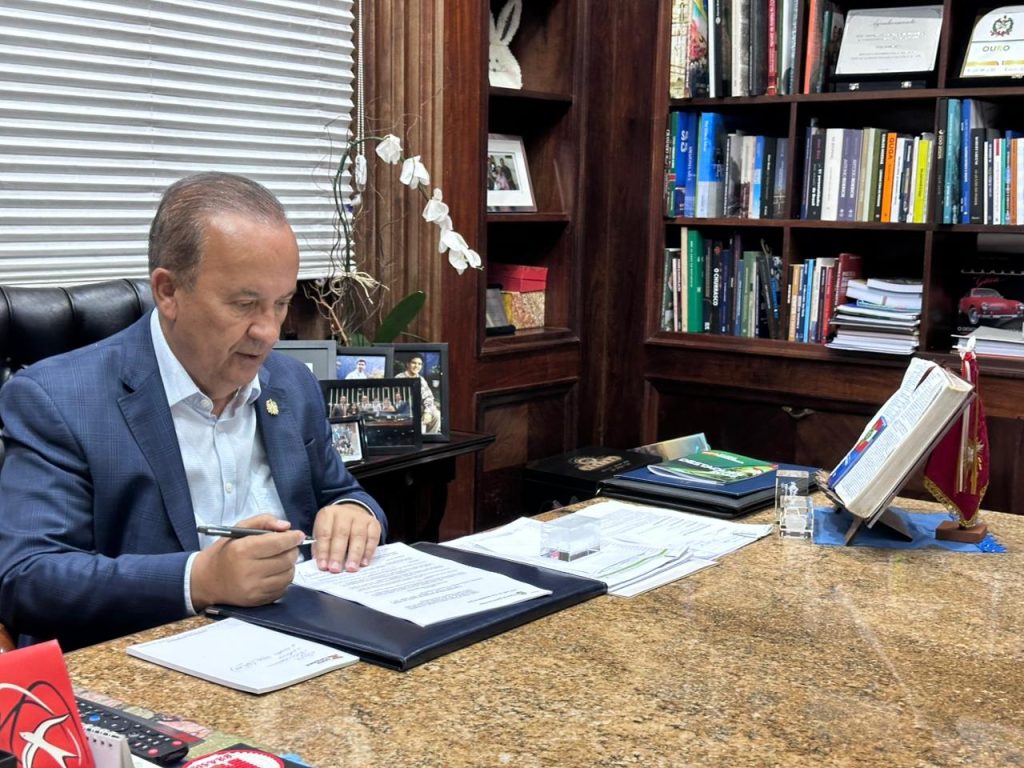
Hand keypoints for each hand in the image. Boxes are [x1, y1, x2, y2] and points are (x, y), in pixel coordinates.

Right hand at [190, 514, 305, 610]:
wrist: (205, 581)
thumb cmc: (224, 553)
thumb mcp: (238, 529)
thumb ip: (263, 521)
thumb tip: (286, 526)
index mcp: (242, 550)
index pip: (277, 543)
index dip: (292, 538)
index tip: (298, 535)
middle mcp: (248, 571)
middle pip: (286, 560)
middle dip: (292, 550)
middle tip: (289, 546)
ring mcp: (253, 589)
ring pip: (288, 575)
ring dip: (290, 565)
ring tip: (281, 559)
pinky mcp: (257, 601)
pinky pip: (282, 589)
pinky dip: (283, 579)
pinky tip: (275, 572)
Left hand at [311, 503, 381, 572]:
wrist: (352, 515)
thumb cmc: (334, 529)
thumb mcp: (322, 533)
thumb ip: (320, 547)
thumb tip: (322, 564)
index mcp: (328, 514)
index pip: (324, 533)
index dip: (323, 550)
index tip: (323, 566)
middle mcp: (345, 513)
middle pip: (341, 533)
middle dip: (338, 553)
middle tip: (335, 569)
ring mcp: (360, 517)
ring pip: (358, 536)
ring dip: (354, 554)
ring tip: (351, 568)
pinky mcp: (373, 523)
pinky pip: (372, 538)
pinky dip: (369, 551)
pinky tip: (364, 562)